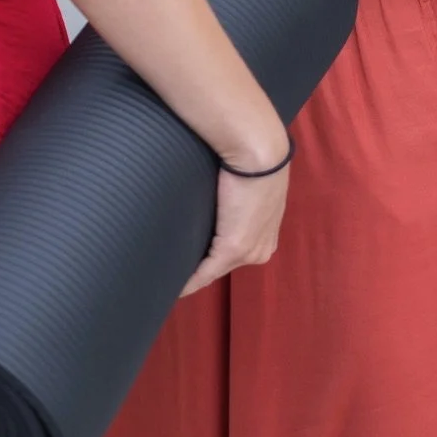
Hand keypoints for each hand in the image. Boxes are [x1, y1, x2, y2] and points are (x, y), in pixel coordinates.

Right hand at [181, 165, 288, 296]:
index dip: (213, 253)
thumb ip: (236, 197)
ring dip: (193, 273)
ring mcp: (249, 252)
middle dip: (201, 265)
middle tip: (173, 266)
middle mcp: (261, 248)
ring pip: (214, 270)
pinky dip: (189, 281)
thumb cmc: (252, 156)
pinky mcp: (232, 249)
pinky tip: (174, 286)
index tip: (192, 256)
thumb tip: (218, 196)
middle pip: (224, 264)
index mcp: (267, 233)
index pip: (236, 252)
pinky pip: (206, 273)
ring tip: (169, 274)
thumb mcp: (249, 183)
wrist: (259, 151)